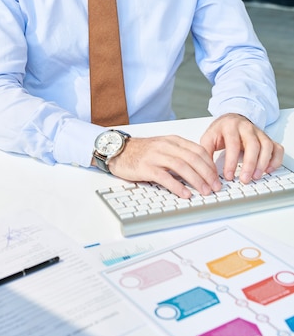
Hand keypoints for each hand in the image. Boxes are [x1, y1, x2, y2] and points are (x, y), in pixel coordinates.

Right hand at [107, 135, 221, 198]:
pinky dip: (177, 186)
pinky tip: (185, 194)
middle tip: (216, 187)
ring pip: (182, 166)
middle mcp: (166, 146)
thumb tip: (200, 169)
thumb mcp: (163, 147)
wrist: (119, 151)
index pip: (197, 150)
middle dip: (207, 174)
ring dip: (196, 180)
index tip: (216, 176)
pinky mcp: (146, 167)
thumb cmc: (142, 151)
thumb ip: (179, 153)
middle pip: (193, 158)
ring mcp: (156, 156)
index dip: (210, 164)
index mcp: (173, 140)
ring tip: (205, 191)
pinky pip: (165, 177)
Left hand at [200, 113, 283, 183]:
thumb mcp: (208, 137)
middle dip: (249, 164)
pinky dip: (275, 160)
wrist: (231, 119)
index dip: (231, 161)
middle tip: (244, 179)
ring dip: (263, 163)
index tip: (228, 175)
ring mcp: (259, 133)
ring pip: (266, 146)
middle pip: (253, 145)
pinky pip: (276, 148)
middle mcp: (246, 128)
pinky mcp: (267, 138)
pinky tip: (268, 170)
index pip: (233, 144)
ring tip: (256, 176)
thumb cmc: (220, 131)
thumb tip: (207, 170)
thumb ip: (206, 152)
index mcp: (230, 127)